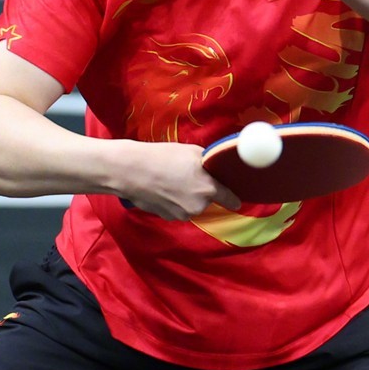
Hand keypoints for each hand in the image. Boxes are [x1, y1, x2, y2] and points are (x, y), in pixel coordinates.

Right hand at [120, 142, 240, 220]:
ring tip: (171, 181)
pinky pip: (177, 209)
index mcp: (209, 189)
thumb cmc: (163, 157)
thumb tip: (215, 170)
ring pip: (191, 206)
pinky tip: (162, 189)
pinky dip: (173, 202)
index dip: (233, 198)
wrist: (131, 171)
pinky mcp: (168, 218)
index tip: (237, 200)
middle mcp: (199, 206)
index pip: (230, 199)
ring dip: (186, 197)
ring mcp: (182, 214)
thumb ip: (209, 165)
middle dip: (201, 191)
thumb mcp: (193, 152)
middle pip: (207, 200)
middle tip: (187, 176)